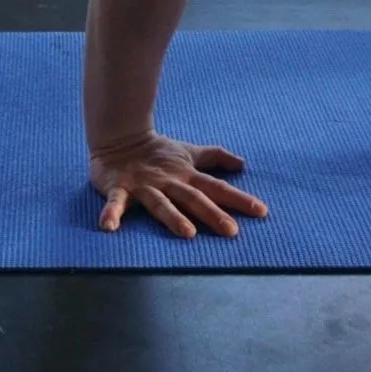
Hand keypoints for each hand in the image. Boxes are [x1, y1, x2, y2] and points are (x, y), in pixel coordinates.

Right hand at [90, 132, 267, 238]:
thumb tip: (242, 164)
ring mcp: (144, 186)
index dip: (239, 199)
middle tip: (232, 230)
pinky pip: (115, 202)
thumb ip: (215, 158)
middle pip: (194, 198)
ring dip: (173, 217)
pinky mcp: (119, 188)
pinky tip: (108, 226)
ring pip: (161, 203)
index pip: (217, 188)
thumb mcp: (189, 153)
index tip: (261, 211)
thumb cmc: (157, 151)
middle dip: (213, 214)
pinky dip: (111, 213)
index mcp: (186, 176)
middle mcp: (169, 182)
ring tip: (188, 233)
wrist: (120, 138)